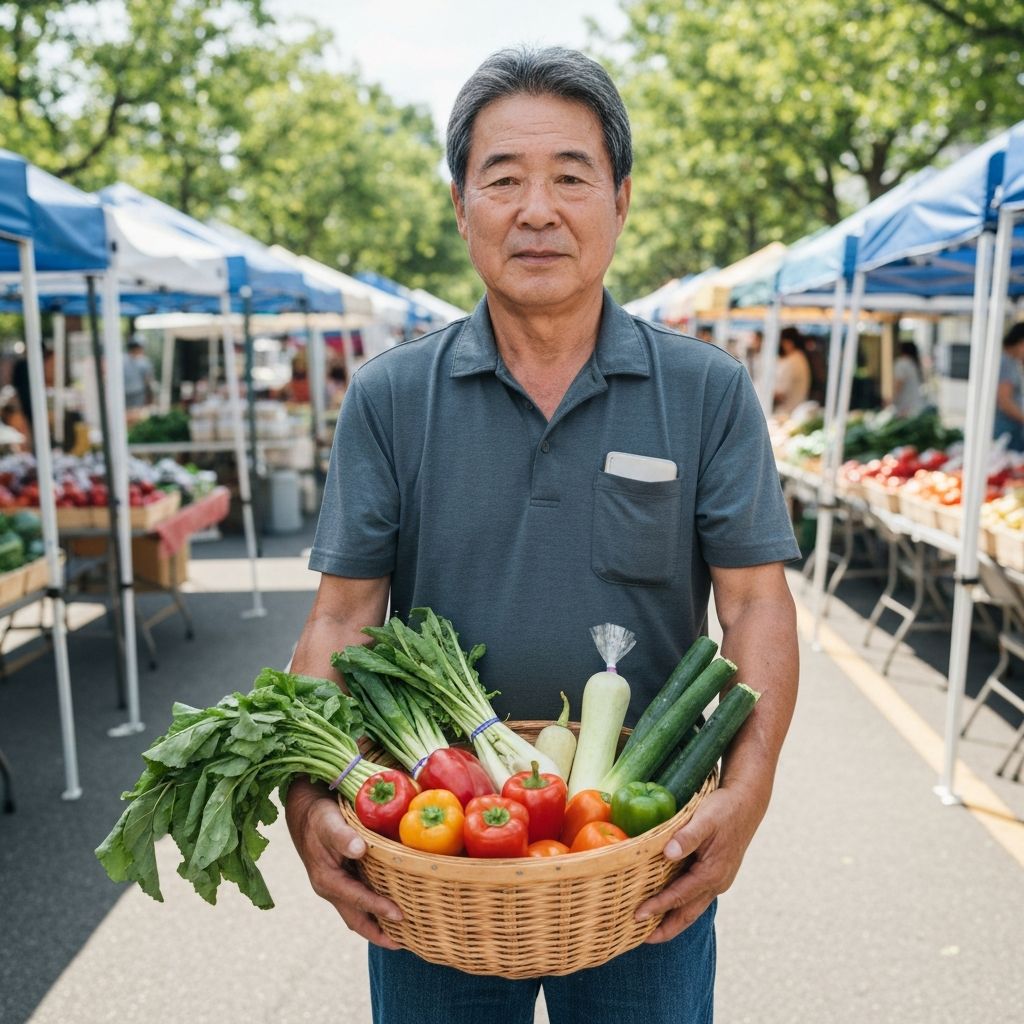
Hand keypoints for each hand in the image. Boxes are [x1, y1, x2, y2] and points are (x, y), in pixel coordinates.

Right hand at [285, 777, 402, 948]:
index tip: (400, 916)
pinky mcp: (345, 880)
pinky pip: (362, 900)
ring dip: (379, 926)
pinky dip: (377, 909)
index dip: (378, 908)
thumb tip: (359, 849)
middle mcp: (332, 888)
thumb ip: (342, 836)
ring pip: (359, 913)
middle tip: (406, 944)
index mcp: (327, 880)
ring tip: (406, 935)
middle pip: (357, 919)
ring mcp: (338, 887)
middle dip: (379, 935)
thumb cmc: (319, 817)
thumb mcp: (329, 822)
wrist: (306, 813)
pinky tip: (394, 908)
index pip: (356, 899)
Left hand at [635, 784, 764, 942]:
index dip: (657, 907)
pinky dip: (681, 906)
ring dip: (673, 921)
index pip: (679, 897)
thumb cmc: (724, 809)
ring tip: (651, 931)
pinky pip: (696, 897)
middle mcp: (716, 882)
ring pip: (693, 908)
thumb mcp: (704, 818)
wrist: (747, 803)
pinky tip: (669, 905)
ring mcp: (718, 880)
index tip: (636, 916)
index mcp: (712, 873)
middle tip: (640, 939)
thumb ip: (686, 837)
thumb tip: (668, 854)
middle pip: (688, 914)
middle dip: (665, 929)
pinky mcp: (717, 873)